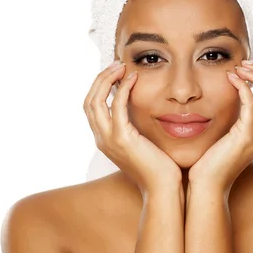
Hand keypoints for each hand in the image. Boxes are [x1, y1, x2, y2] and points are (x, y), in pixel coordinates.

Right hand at [83, 61, 181, 195]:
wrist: (162, 188)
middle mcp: (101, 138)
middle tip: (117, 64)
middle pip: (89, 100)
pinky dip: (123, 89)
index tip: (115, 72)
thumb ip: (135, 128)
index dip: (100, 86)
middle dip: (101, 78)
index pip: (92, 107)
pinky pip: (117, 106)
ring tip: (122, 67)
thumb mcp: (142, 144)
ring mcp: (108, 139)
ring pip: (96, 100)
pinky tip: (134, 79)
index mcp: (104, 139)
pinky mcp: (122, 139)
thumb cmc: (158, 167)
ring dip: (107, 79)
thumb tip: (140, 111)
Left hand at [188, 60, 252, 194]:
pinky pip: (251, 105)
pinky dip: (243, 87)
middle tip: (246, 62)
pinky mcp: (245, 137)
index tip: (248, 67)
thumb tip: (227, 99)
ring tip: (240, 67)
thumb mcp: (227, 135)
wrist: (208, 185)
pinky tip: (231, 79)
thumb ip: (233, 119)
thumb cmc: (212, 161)